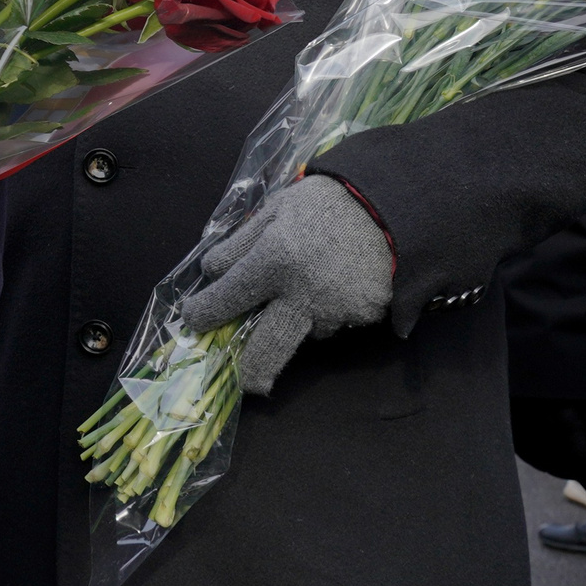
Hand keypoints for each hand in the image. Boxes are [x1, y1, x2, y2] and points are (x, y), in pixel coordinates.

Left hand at [180, 175, 392, 395]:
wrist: (392, 205)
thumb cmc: (325, 203)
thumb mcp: (276, 209)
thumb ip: (242, 243)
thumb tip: (211, 270)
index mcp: (275, 260)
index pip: (231, 296)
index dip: (207, 311)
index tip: (194, 320)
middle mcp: (303, 291)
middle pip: (270, 344)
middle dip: (253, 370)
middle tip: (246, 382)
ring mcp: (336, 307)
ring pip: (309, 331)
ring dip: (303, 320)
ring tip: (313, 284)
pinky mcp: (365, 313)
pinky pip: (339, 320)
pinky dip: (334, 309)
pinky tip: (339, 282)